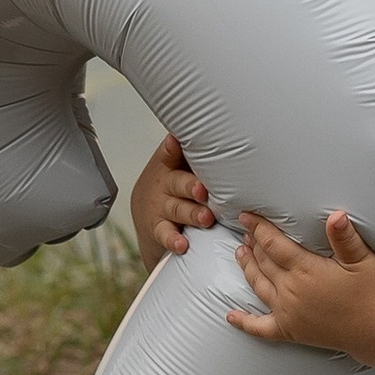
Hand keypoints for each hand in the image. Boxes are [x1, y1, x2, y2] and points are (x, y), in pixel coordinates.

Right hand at [131, 135, 212, 264]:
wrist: (147, 216)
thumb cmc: (173, 185)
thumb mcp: (178, 165)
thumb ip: (197, 153)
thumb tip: (228, 130)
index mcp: (170, 165)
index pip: (169, 153)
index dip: (172, 148)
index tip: (176, 141)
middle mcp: (164, 185)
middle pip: (177, 183)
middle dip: (191, 187)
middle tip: (203, 191)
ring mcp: (161, 208)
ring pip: (176, 209)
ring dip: (192, 213)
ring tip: (206, 218)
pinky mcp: (159, 229)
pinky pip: (165, 234)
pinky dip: (173, 240)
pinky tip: (182, 244)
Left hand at [227, 210, 374, 363]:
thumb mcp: (363, 260)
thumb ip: (345, 237)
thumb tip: (336, 215)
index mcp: (306, 270)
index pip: (273, 244)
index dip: (258, 229)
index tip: (246, 216)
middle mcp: (292, 292)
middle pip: (263, 262)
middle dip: (252, 244)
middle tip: (245, 231)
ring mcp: (289, 313)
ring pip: (258, 287)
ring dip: (247, 269)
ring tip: (239, 253)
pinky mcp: (291, 332)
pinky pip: (260, 329)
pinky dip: (243, 322)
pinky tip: (231, 316)